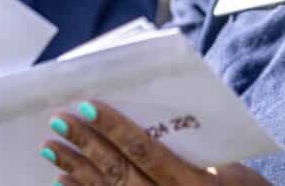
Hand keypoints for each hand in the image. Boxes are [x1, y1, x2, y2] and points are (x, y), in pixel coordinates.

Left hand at [43, 100, 269, 185]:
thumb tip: (161, 121)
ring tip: (51, 147)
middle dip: (87, 145)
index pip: (146, 152)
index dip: (115, 129)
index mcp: (193, 184)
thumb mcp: (234, 171)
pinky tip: (62, 181)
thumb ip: (198, 153)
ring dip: (76, 169)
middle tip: (60, 120)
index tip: (89, 106)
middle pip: (120, 172)